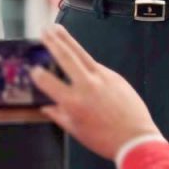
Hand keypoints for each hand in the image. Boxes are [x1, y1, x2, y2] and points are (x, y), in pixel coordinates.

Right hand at [32, 25, 160, 160]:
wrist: (136, 138)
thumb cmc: (104, 140)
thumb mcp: (77, 131)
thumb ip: (60, 116)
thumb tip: (46, 107)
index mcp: (73, 102)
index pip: (49, 83)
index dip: (38, 75)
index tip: (33, 69)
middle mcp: (86, 85)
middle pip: (66, 58)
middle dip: (53, 42)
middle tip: (44, 31)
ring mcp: (102, 78)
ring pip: (81, 54)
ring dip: (68, 40)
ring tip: (57, 28)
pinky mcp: (114, 76)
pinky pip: (95, 64)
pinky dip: (84, 59)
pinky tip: (77, 54)